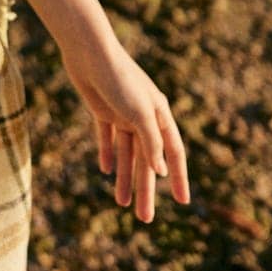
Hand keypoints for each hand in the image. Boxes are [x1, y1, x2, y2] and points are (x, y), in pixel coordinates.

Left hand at [57, 31, 190, 222]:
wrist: (88, 51)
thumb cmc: (118, 78)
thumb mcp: (139, 113)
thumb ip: (151, 141)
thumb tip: (160, 171)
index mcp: (159, 114)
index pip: (173, 153)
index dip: (178, 178)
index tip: (183, 202)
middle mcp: (143, 116)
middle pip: (147, 161)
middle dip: (146, 189)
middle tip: (145, 219)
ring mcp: (122, 113)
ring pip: (126, 154)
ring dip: (125, 178)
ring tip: (123, 205)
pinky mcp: (102, 109)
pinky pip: (107, 138)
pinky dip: (107, 154)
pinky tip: (106, 171)